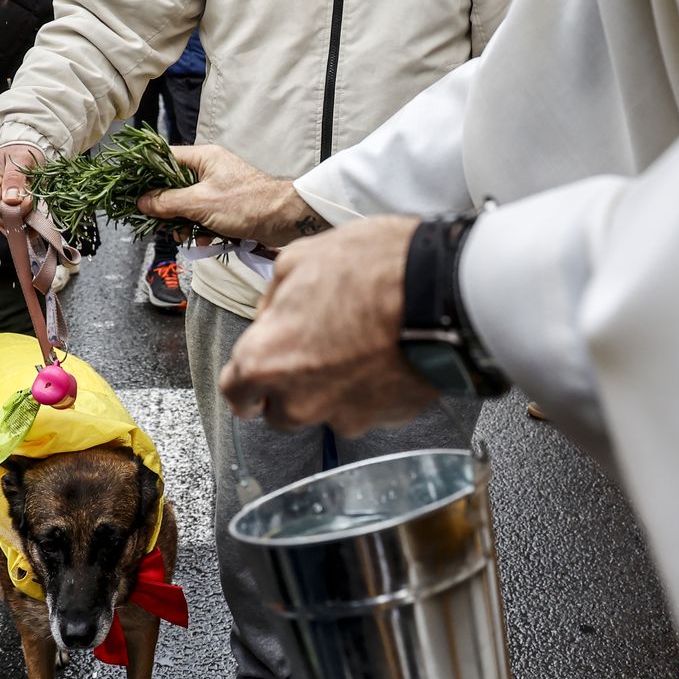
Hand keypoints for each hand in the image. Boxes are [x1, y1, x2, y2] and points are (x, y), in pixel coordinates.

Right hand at [0, 143, 45, 229]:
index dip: (15, 209)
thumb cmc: (20, 152)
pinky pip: (5, 222)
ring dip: (20, 220)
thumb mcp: (22, 159)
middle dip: (19, 215)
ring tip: (33, 208)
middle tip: (35, 204)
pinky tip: (28, 217)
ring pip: (2, 222)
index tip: (30, 200)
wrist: (17, 151)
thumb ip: (16, 178)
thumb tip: (11, 200)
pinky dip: (18, 222)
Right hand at [137, 145, 330, 246]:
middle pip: (174, 185)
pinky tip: (206, 240)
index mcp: (204, 158)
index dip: (146, 173)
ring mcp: (219, 188)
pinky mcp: (228, 206)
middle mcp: (211, 169)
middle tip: (159, 221)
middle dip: (167, 207)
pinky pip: (205, 216)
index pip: (165, 158)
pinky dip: (202, 229)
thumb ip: (169, 201)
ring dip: (184, 222)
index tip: (132, 188)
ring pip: (188, 204)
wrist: (285, 220)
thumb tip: (143, 201)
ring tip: (183, 235)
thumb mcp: (200, 203)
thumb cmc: (247, 204)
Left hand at [220, 215, 435, 438]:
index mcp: (267, 360)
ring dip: (328, 389)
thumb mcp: (301, 259)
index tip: (252, 374)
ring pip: (323, 413)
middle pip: (279, 411)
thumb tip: (270, 314)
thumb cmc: (373, 269)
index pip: (235, 393)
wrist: (442, 292)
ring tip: (354, 346)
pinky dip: (368, 391)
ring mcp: (344, 416)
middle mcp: (300, 400)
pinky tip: (382, 354)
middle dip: (288, 386)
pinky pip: (365, 411)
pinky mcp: (385, 420)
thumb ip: (273, 298)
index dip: (243, 380)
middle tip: (312, 348)